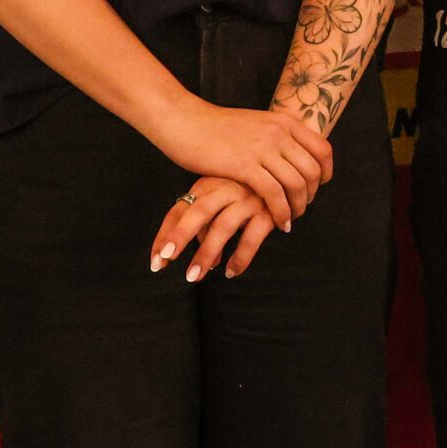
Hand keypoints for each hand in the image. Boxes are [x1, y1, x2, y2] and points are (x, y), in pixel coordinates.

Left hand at [151, 177, 277, 281]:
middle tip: (167, 260)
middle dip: (180, 237)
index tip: (157, 262)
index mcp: (208, 184)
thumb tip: (207, 260)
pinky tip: (232, 271)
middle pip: (198, 212)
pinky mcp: (270, 210)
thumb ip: (209, 224)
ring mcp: (249, 199)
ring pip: (222, 227)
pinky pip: (252, 237)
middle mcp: (227, 189)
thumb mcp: (223, 197)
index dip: (166, 235)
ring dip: (206, 253)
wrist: (290, 171)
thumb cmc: (249, 189)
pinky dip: (240, 257)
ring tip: (194, 276)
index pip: (180, 209)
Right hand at [154, 100, 332, 228]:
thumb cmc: (216, 127)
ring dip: (298, 207)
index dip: (326, 173)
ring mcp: (263, 148)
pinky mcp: (244, 165)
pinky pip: (274, 193)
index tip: (317, 188)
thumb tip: (291, 156)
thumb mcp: (256, 124)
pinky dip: (281, 212)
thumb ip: (276, 136)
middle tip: (301, 208)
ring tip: (290, 219)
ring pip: (297, 184)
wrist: (185, 121)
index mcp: (284, 121)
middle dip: (311, 195)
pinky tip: (279, 222)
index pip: (323, 149)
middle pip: (313, 170)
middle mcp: (279, 133)